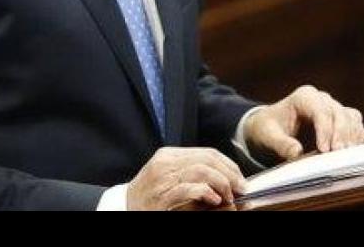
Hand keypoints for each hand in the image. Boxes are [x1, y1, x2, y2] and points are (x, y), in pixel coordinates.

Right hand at [126, 147, 246, 209]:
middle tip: (239, 189)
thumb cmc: (149, 198)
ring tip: (227, 196)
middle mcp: (164, 163)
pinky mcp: (161, 197)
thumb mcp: (168, 179)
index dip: (228, 165)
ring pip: (200, 170)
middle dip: (229, 174)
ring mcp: (161, 180)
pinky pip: (187, 188)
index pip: (207, 153)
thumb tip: (225, 177)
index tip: (240, 180)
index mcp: (168, 155)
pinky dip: (205, 192)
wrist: (123, 209)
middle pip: (207, 159)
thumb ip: (191, 174)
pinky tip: (214, 199)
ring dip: (220, 183)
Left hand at [244, 85, 363, 164]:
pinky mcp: (340, 119)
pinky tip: (351, 152)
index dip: (325, 130)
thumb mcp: (268, 136)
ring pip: (350, 117)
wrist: (272, 127)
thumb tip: (297, 152)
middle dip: (340, 134)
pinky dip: (355, 137)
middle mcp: (321, 99)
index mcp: (303, 97)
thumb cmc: (269, 129)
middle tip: (337, 154)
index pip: (320, 110)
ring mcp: (332, 108)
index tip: (324, 150)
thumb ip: (281, 144)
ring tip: (346, 155)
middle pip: (338, 113)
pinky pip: (355, 125)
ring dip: (351, 136)